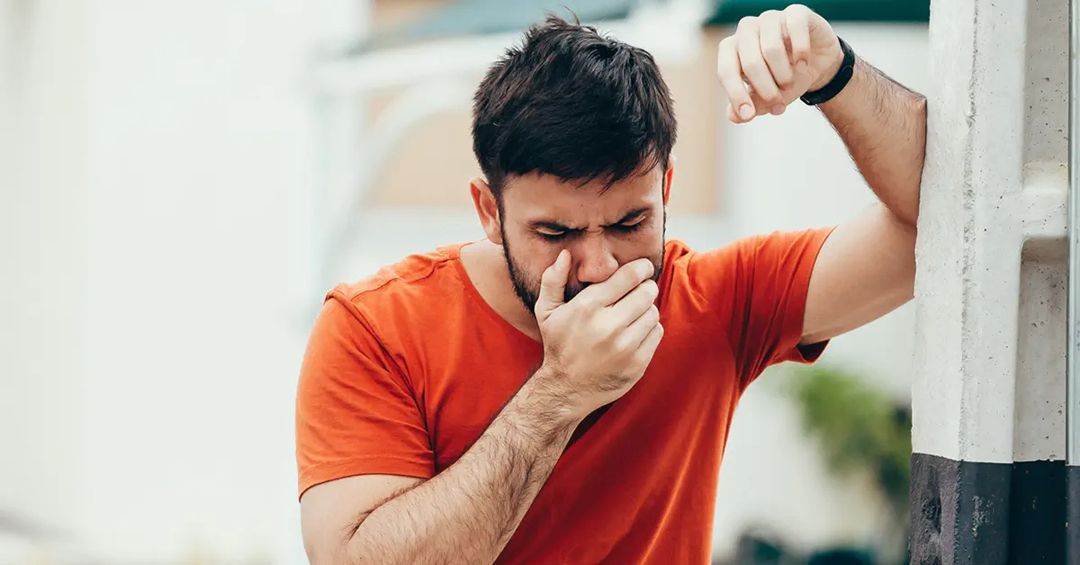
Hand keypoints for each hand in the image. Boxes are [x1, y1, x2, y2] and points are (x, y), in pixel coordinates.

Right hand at [531, 250, 663, 419]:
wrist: (567, 389)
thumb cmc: (559, 344)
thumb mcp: (546, 311)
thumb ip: (552, 280)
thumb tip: (565, 254)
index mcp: (587, 307)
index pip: (629, 276)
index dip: (641, 267)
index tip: (643, 268)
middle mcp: (608, 326)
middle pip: (646, 292)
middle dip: (644, 287)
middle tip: (637, 291)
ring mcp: (625, 347)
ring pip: (653, 312)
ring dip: (646, 310)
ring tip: (631, 315)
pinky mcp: (637, 363)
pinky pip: (656, 332)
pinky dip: (649, 329)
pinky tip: (634, 332)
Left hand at [716, 4, 843, 122]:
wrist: (817, 63)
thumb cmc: (785, 78)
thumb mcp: (768, 97)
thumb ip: (751, 105)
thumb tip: (734, 117)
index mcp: (732, 49)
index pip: (726, 70)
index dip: (736, 94)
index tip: (748, 115)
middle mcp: (746, 30)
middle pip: (750, 62)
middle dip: (766, 90)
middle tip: (778, 106)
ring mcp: (769, 18)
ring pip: (772, 48)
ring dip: (783, 74)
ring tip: (789, 84)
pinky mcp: (795, 13)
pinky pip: (795, 29)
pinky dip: (801, 52)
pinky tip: (803, 65)